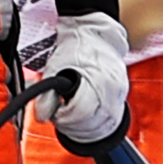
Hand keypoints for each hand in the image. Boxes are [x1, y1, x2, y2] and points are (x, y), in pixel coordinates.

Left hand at [32, 8, 132, 149]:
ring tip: (69, 117)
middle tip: (59, 115)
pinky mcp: (120, 100)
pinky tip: (82, 121)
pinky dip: (94, 126)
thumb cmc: (76, 48)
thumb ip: (46, 94)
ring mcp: (119, 95)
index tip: (54, 112)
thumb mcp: (54, 67)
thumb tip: (42, 115)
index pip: (80, 112)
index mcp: (97, 79)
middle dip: (71, 124)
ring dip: (83, 128)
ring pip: (102, 127)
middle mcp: (112, 89)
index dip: (63, 116)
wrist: (95, 35)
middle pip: (92, 123)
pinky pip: (109, 122)